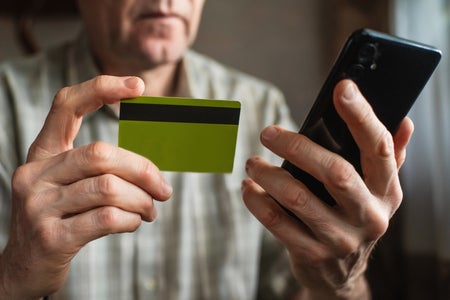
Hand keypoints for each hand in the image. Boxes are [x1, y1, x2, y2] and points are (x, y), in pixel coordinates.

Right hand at [0, 76, 172, 298]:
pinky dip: (131, 219)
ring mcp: (39, 206)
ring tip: (150, 210)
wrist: (24, 267)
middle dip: (143, 170)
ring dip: (142, 200)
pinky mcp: (52, 237)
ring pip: (109, 188)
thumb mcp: (67, 187)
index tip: (137, 87)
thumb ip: (98, 170)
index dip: (101, 88)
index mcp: (41, 154)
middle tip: (163, 189)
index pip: (66, 105)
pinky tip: (134, 222)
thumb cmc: (58, 219)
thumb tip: (151, 167)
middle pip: (102, 153)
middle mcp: (35, 175)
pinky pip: (107, 218)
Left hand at [242, 79, 413, 298]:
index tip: (342, 88)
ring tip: (253, 161)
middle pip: (335, 172)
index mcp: (387, 192)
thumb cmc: (355, 217)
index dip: (362, 115)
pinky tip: (248, 187)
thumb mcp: (379, 191)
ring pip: (298, 198)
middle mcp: (369, 216)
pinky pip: (276, 222)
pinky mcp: (311, 254)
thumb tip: (404, 121)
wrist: (341, 275)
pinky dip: (257, 200)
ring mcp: (340, 238)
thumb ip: (390, 157)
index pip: (379, 148)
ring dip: (268, 174)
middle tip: (268, 132)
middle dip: (298, 147)